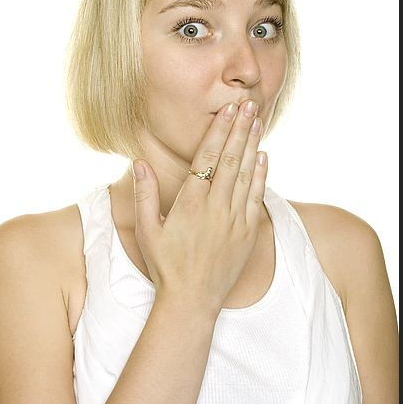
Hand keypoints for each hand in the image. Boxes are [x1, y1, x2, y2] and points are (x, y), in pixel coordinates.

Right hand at [132, 99, 266, 316]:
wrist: (192, 300)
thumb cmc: (165, 265)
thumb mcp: (146, 230)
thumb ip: (143, 193)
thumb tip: (139, 161)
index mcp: (190, 203)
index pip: (208, 157)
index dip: (219, 131)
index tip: (228, 110)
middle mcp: (216, 207)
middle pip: (231, 158)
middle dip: (240, 128)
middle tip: (249, 103)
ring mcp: (235, 219)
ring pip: (247, 173)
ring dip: (252, 144)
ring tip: (258, 120)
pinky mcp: (248, 232)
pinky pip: (257, 197)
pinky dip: (261, 174)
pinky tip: (263, 156)